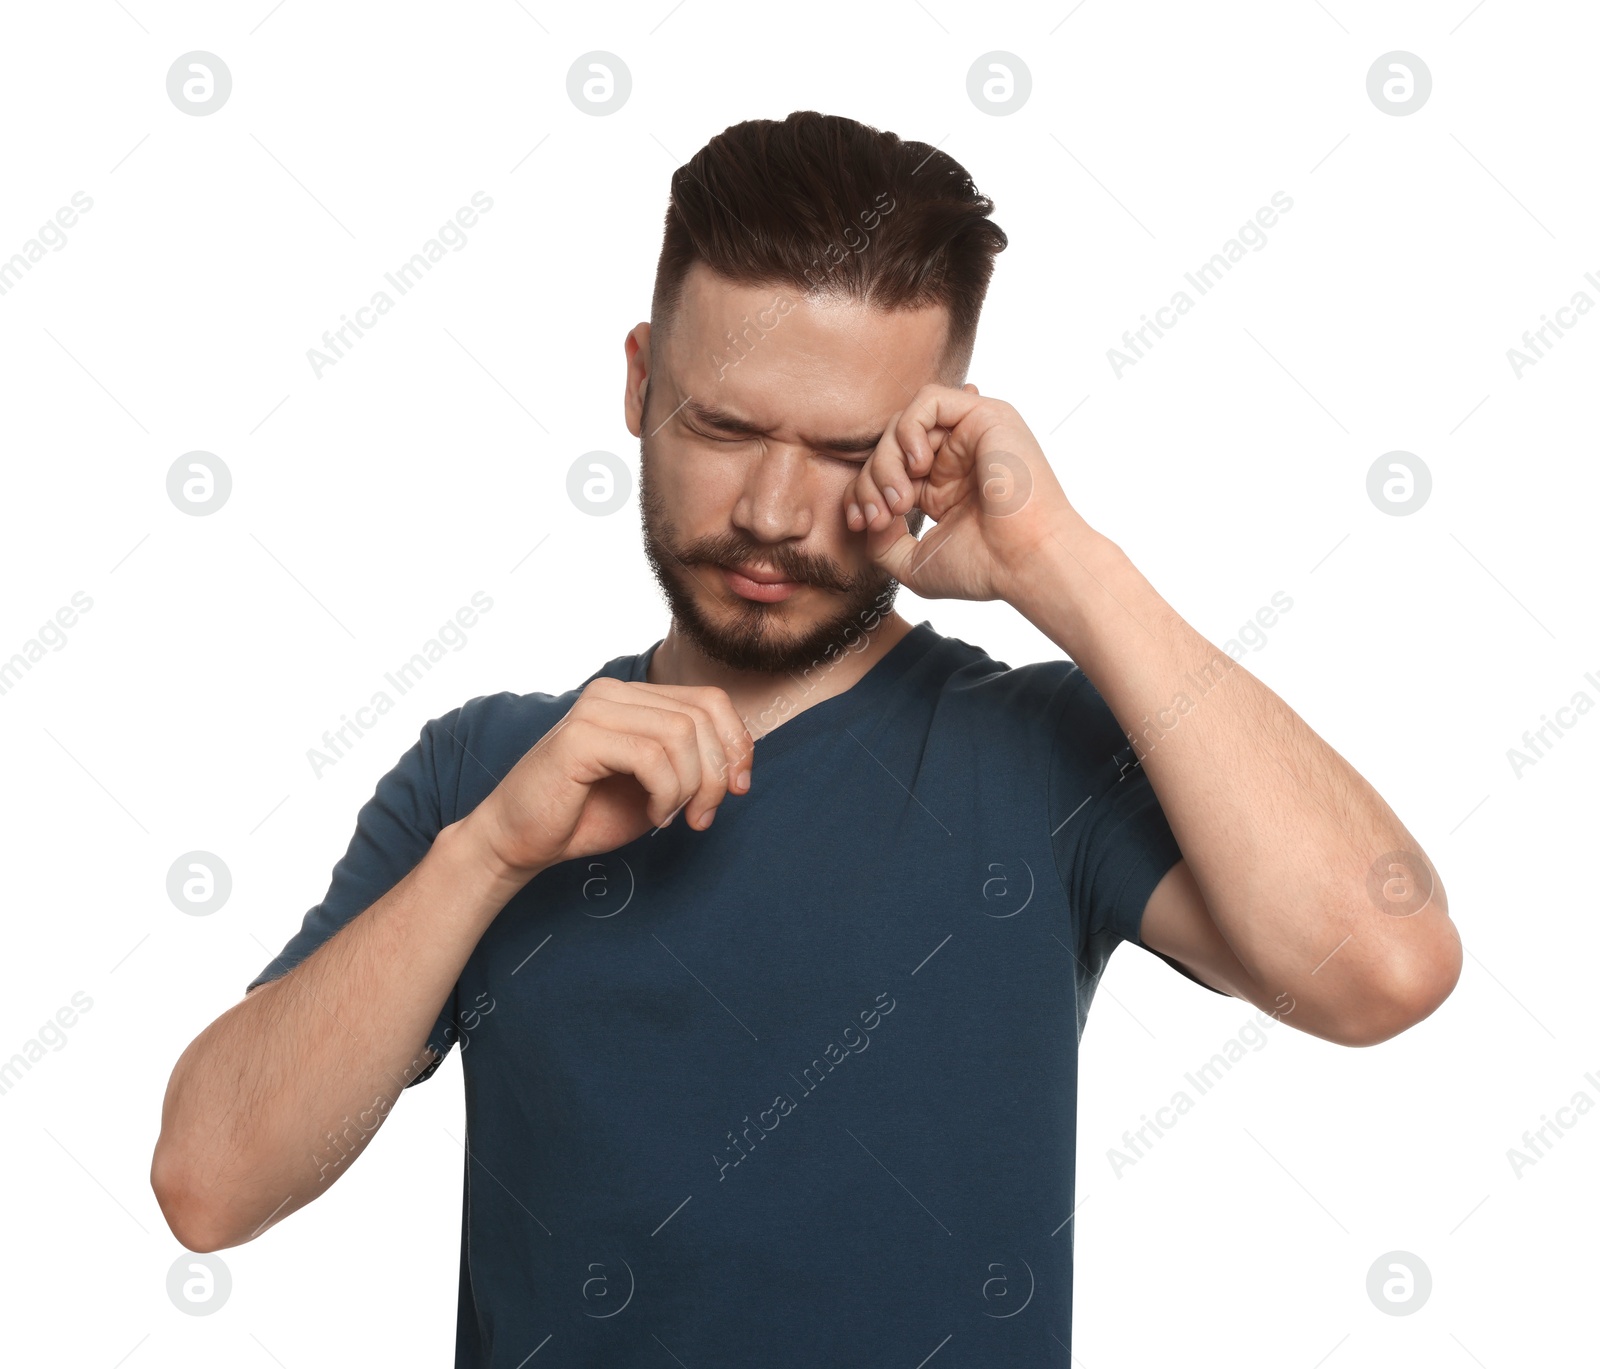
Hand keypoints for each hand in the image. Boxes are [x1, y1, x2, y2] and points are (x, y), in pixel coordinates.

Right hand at [462, 679, 754, 879]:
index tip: (737, 789)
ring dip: (690, 787)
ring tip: (672, 817)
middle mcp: (614, 693)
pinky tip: (654, 815)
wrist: (519, 841)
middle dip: (716, 773)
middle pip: (702, 716)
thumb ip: (692, 764)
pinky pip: (651, 756)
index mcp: (633, 697)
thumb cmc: (586, 815)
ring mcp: (595, 710)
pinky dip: (666, 793)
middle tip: (702, 816)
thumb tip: (740, 764)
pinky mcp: (579, 737)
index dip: (736, 744)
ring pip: (681, 734)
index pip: (710, 700)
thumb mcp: (657, 787)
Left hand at [845, 383, 1084, 602]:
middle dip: (870, 481)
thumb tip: (866, 518)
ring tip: (901, 500)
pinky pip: (928, 400)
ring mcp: (970, 435)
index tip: (861, 524)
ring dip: (887, 461)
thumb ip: (881, 541)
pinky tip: (919, 467)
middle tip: (880, 517)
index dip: (862, 492)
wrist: (1028, 563)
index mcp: (942, 487)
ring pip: (903, 423)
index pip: (887, 472)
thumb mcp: (915, 562)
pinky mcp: (985, 416)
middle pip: (889, 446)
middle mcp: (956, 457)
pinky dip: (909, 430)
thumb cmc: (985, 568)